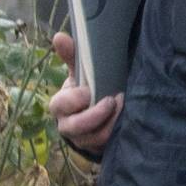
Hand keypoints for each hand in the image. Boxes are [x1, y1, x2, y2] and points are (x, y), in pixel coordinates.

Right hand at [49, 31, 122, 154]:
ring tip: (123, 107)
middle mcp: (67, 125)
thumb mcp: (80, 72)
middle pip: (74, 127)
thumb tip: (59, 36)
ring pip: (93, 138)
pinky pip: (105, 146)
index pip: (60, 105)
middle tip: (112, 101)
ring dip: (110, 124)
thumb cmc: (87, 88)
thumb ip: (71, 56)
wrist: (98, 112)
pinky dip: (116, 133)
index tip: (89, 91)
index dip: (74, 100)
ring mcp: (82, 140)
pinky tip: (126, 121)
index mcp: (60, 105)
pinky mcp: (96, 148)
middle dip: (94, 115)